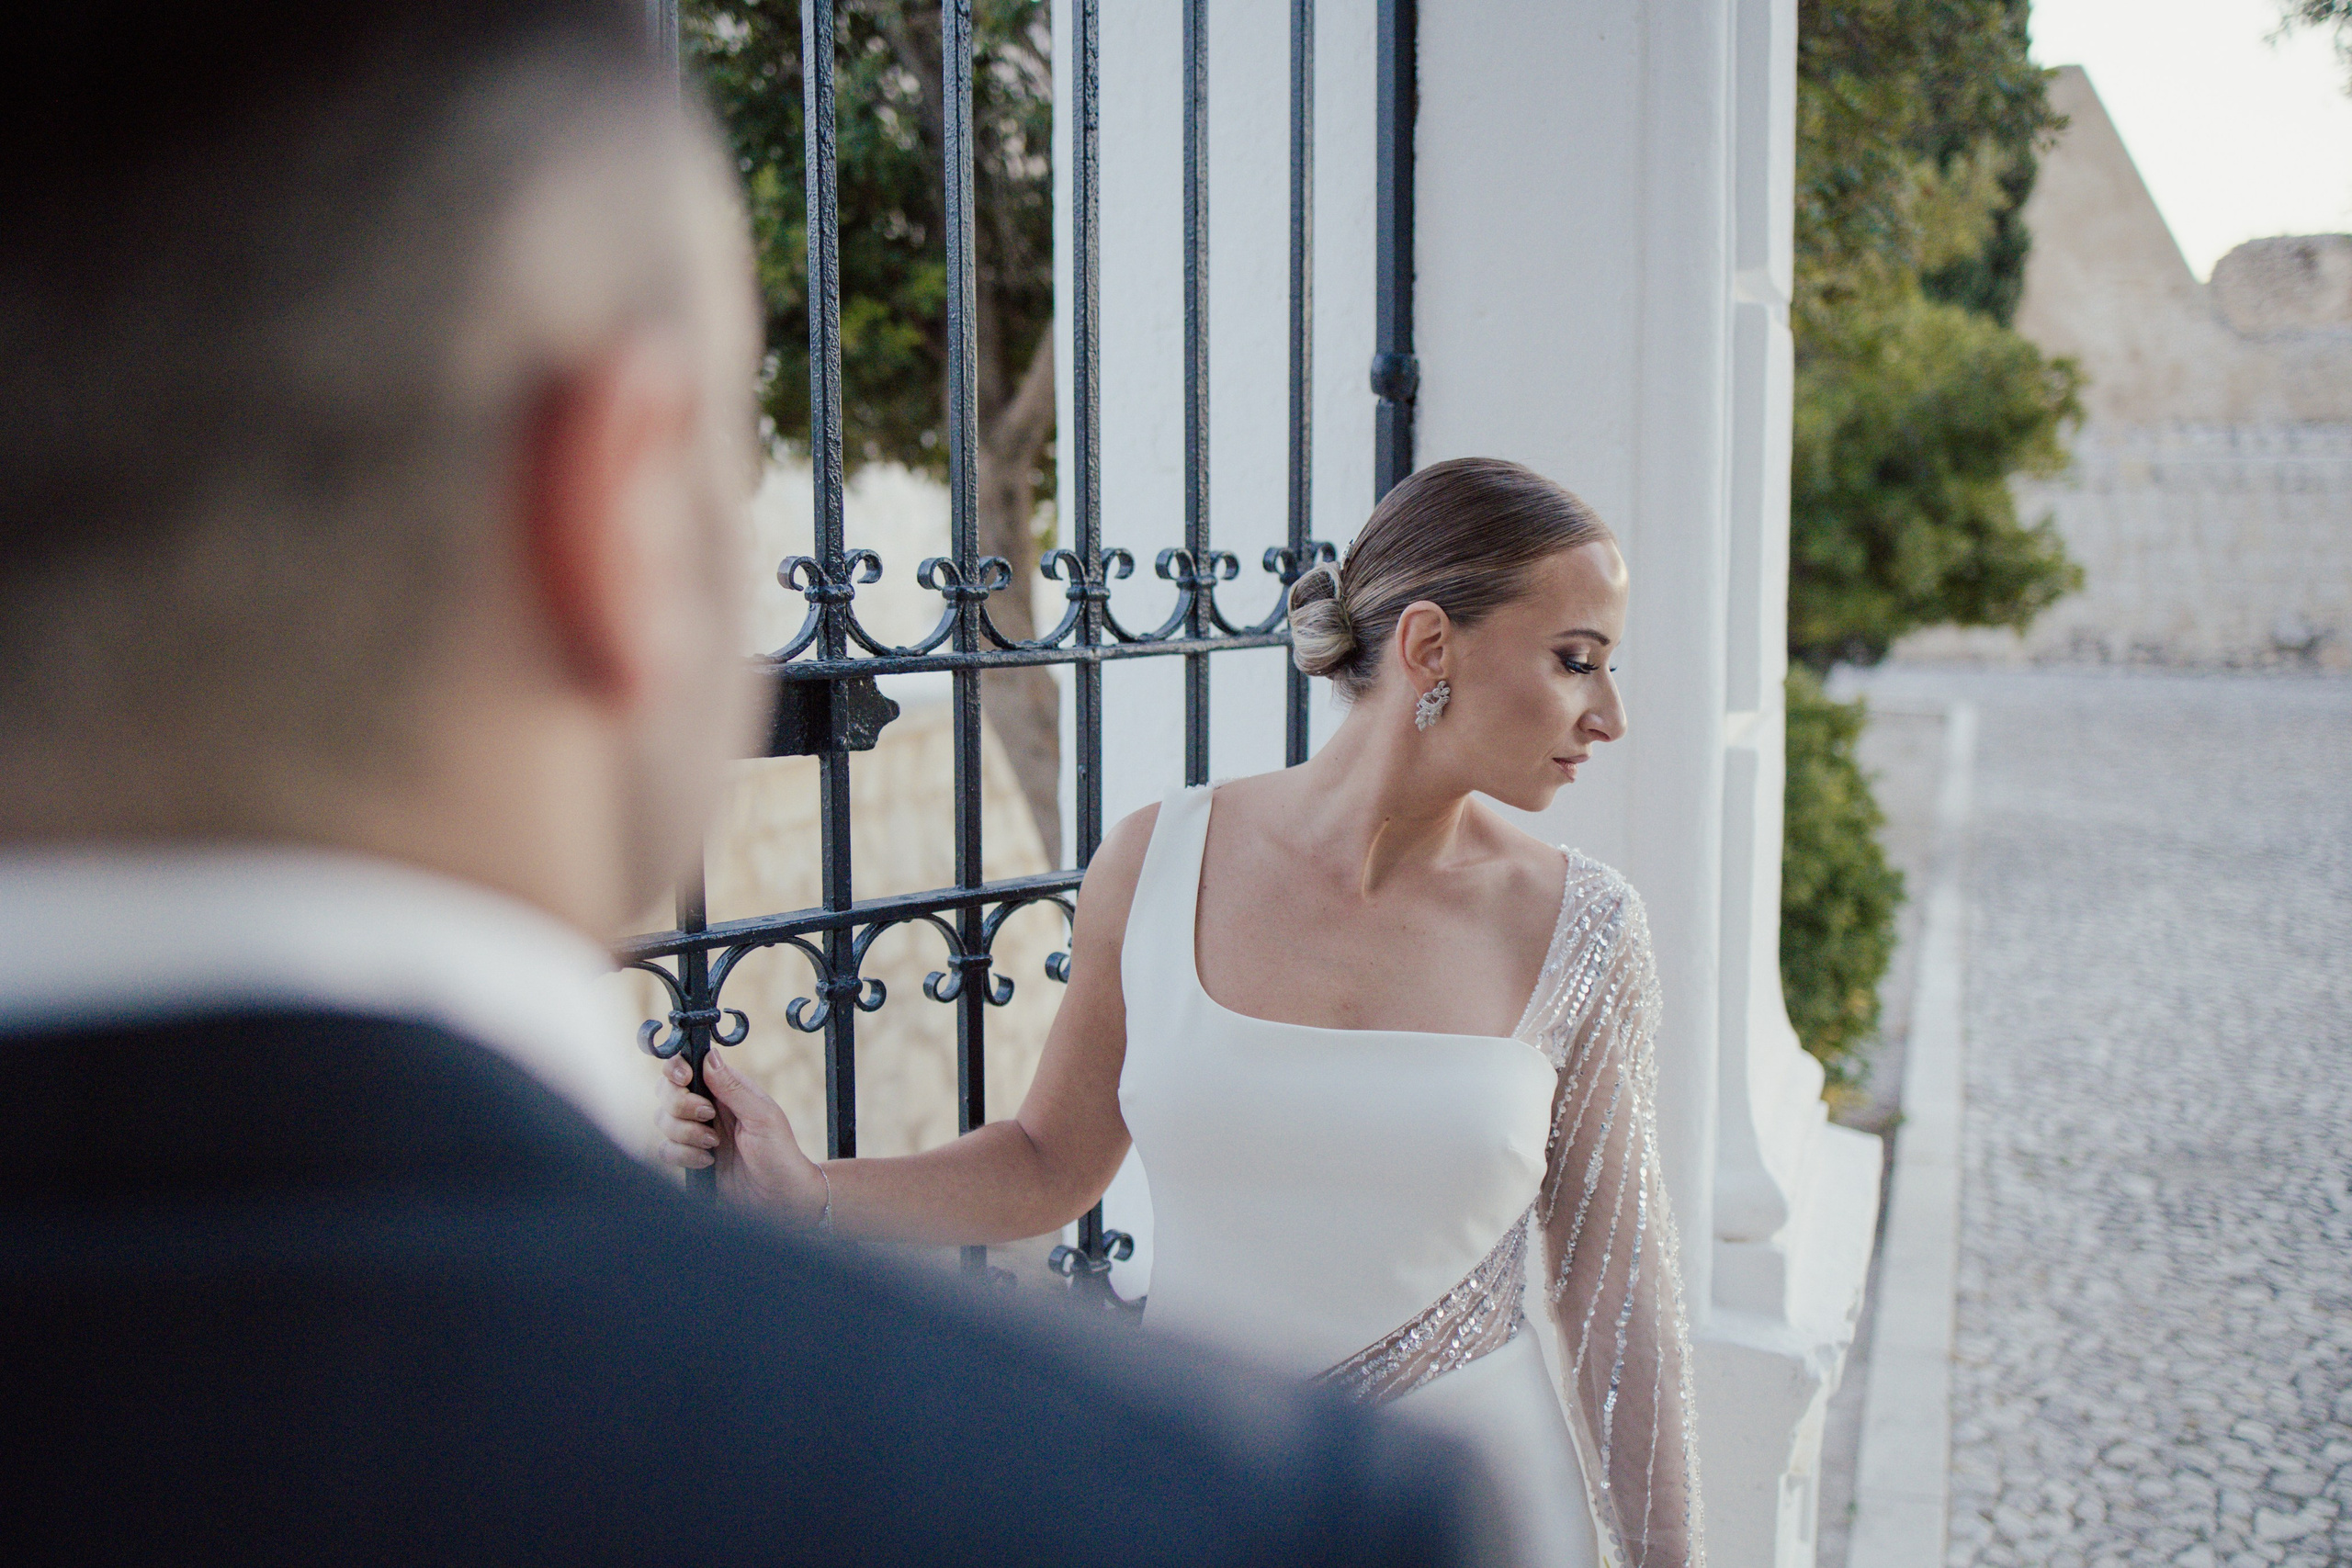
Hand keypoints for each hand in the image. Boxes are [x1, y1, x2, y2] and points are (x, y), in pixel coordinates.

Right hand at [656, 1050, 828, 1222]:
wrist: (778, 1197)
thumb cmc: (779, 1152)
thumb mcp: (762, 1115)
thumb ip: (733, 1087)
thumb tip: (710, 1056)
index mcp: (725, 1088)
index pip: (686, 1066)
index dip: (676, 1069)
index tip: (685, 1080)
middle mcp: (706, 1106)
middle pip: (666, 1091)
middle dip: (681, 1105)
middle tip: (708, 1116)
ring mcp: (695, 1131)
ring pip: (662, 1120)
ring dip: (686, 1133)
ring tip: (715, 1144)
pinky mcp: (689, 1157)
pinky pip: (665, 1149)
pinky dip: (683, 1156)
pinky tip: (707, 1162)